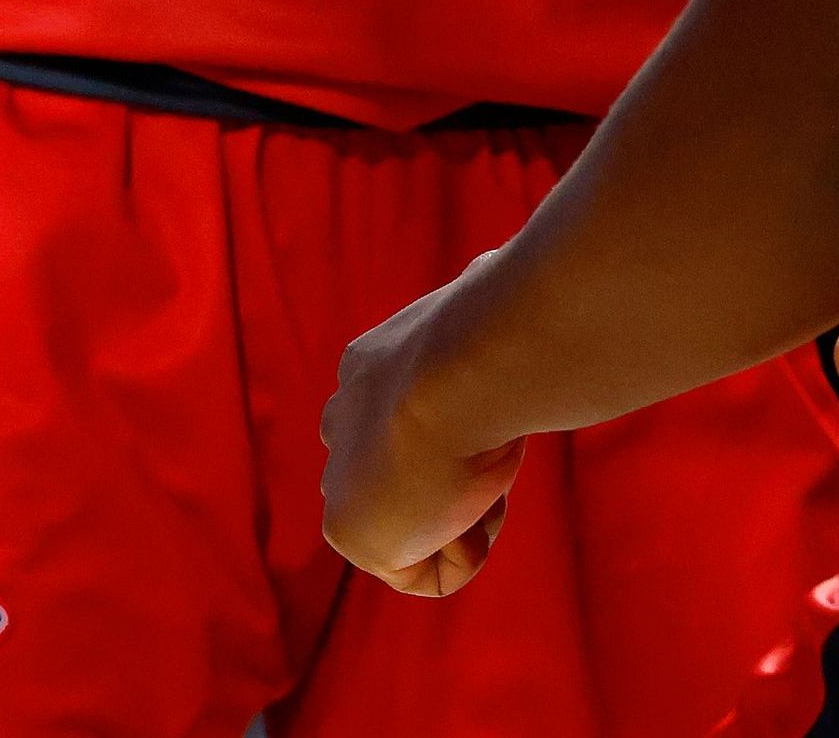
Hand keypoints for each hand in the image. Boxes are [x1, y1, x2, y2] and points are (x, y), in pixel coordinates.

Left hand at [321, 274, 519, 596]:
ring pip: (419, 525)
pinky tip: (468, 507)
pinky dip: (461, 552)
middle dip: (451, 481)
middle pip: (408, 478)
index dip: (468, 432)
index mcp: (372, 364)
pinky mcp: (349, 532)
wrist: (464, 366)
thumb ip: (483, 304)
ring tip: (480, 471)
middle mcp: (345, 417)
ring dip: (461, 513)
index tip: (493, 411)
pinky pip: (424, 575)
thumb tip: (494, 264)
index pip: (408, 420)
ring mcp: (341, 476)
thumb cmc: (497, 331)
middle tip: (486, 449)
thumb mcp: (489, 305)